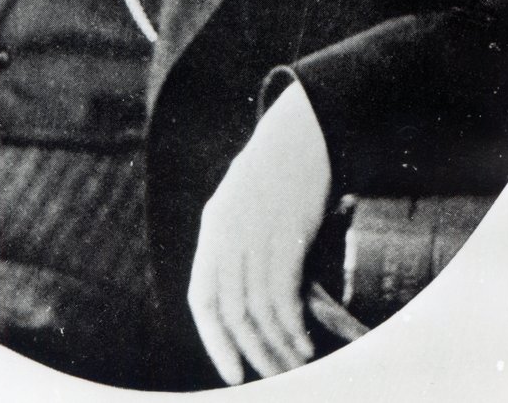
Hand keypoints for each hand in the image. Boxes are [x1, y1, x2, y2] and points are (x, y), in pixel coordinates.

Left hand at [187, 80, 330, 383]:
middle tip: (276, 377)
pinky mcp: (285, 233)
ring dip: (278, 345)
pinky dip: (292, 325)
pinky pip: (282, 295)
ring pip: (259, 310)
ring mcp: (255, 233)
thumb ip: (240, 241)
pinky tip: (305, 341)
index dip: (213, 340)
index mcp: (214, 227)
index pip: (201, 298)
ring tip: (299, 363)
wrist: (303, 129)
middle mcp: (227, 234)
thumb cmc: (280, 169)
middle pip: (232, 312)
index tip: (232, 373)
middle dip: (254, 352)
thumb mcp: (246, 202)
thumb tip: (252, 292)